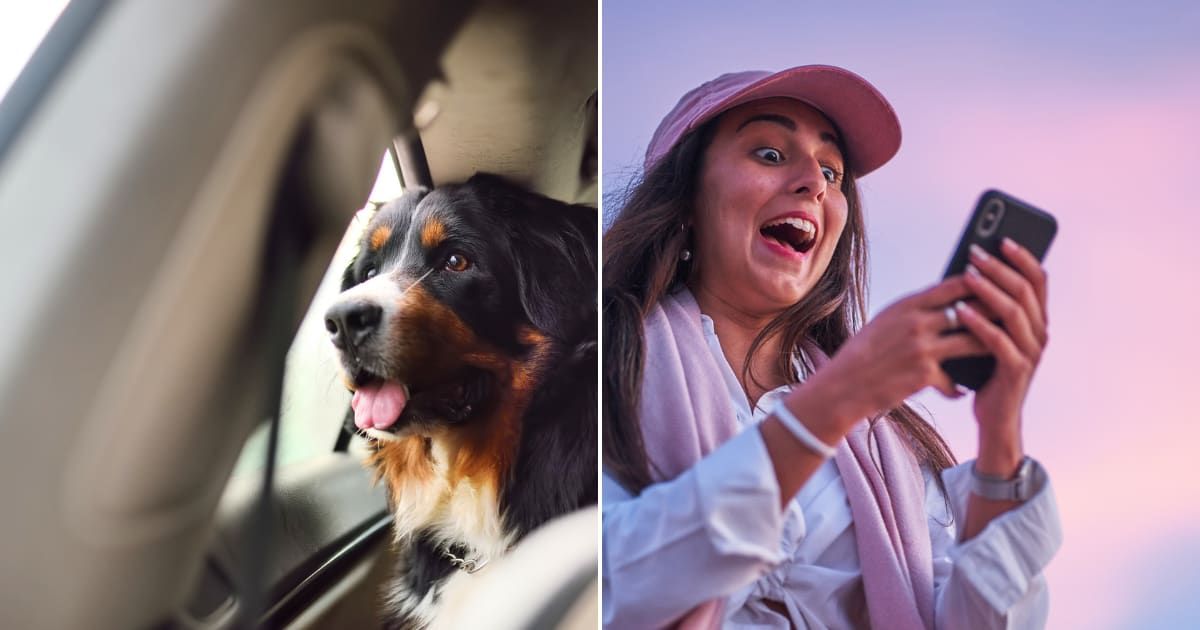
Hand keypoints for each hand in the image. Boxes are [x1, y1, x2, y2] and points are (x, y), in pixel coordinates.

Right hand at [810, 275, 988, 430]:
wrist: (842, 385)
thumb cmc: (863, 352)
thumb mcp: (885, 322)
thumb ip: (915, 311)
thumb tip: (947, 302)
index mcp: (907, 305)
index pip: (955, 285)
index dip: (981, 282)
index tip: (999, 282)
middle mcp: (916, 322)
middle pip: (972, 310)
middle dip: (996, 312)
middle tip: (1014, 314)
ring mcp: (922, 348)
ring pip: (972, 342)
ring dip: (989, 347)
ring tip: (1000, 350)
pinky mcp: (924, 375)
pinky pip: (954, 380)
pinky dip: (957, 387)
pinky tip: (960, 391)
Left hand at [955, 238, 1048, 473]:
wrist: (993, 417)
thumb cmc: (986, 370)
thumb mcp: (988, 333)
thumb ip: (987, 307)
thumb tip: (967, 270)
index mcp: (1036, 320)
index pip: (1038, 280)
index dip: (1023, 257)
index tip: (1001, 238)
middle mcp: (1039, 333)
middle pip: (1025, 291)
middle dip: (999, 268)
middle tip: (975, 251)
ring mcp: (1030, 353)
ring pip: (1013, 312)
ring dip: (989, 290)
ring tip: (966, 275)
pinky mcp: (1015, 371)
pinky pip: (998, 341)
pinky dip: (979, 324)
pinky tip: (960, 311)